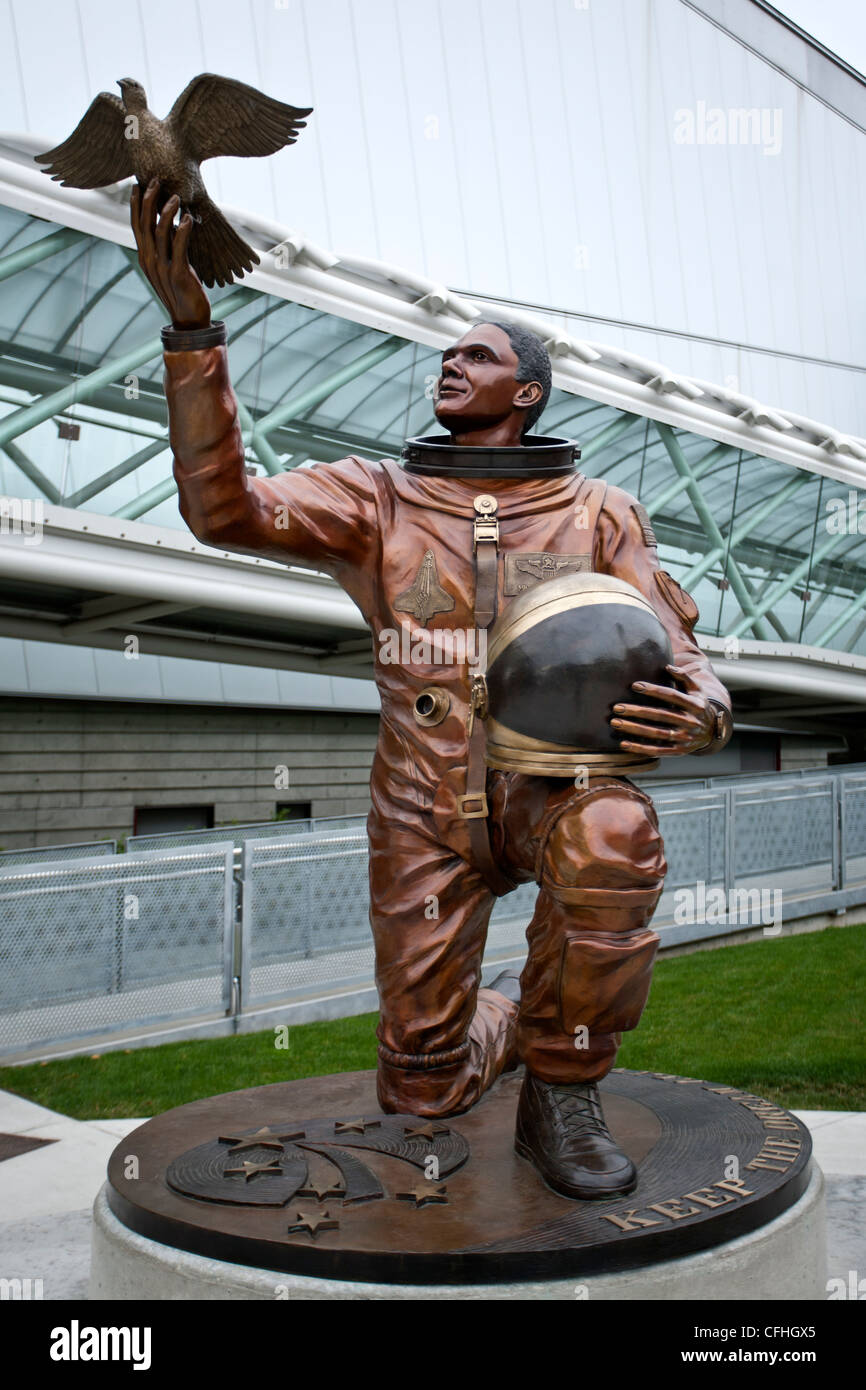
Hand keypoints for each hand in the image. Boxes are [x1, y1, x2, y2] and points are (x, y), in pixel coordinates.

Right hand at [130, 179, 210, 329]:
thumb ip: (167, 244)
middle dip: (148, 200)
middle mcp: (150, 260)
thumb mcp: (169, 263)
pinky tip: (188, 219)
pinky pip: (179, 248)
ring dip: (166, 212)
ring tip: (175, 196)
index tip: (138, 184)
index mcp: (145, 256)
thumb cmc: (182, 289)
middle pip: (144, 224)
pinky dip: (182, 231)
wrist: (189, 319)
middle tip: (154, 180)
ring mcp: (162, 267)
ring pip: (159, 233)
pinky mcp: (178, 274)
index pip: (136, 226)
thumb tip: (169, 222)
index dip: (135, 204)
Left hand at [610, 664, 715, 756]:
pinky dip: (640, 748)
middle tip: (617, 707)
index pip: (671, 696)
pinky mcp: (678, 751)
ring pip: (656, 733)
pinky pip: (657, 750)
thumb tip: (667, 666)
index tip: (634, 685)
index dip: (653, 690)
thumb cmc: (698, 706)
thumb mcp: (697, 691)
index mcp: (695, 705)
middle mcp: (690, 722)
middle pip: (660, 715)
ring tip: (616, 722)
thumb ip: (684, 677)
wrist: (712, 732)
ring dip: (634, 729)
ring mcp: (685, 738)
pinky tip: (624, 743)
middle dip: (637, 711)